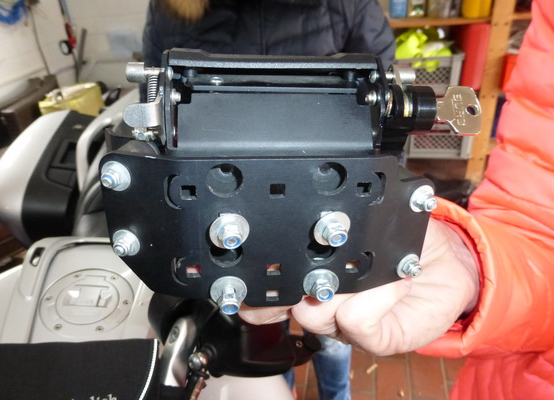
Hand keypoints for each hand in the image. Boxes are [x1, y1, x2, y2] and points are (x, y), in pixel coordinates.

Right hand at [239, 218, 479, 355]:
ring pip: (314, 315)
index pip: (266, 286)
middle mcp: (323, 303)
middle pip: (282, 303)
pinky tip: (398, 280)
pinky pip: (357, 321)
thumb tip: (316, 199)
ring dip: (343, 286)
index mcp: (311, 273)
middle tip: (326, 258)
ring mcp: (346, 324)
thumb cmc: (406, 238)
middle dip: (296, 280)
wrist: (450, 264)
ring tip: (373, 266)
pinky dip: (378, 295)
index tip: (255, 260)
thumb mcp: (370, 213)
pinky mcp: (375, 340)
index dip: (253, 282)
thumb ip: (343, 210)